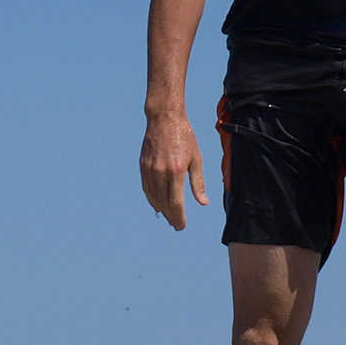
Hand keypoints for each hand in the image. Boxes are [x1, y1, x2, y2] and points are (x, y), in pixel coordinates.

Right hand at [139, 110, 207, 230]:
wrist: (164, 118)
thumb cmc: (185, 137)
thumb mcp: (196, 159)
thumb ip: (198, 182)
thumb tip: (203, 202)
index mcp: (176, 171)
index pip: (176, 202)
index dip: (179, 217)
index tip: (181, 226)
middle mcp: (161, 173)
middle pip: (164, 203)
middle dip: (171, 216)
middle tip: (176, 225)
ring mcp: (150, 170)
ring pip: (153, 197)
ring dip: (161, 210)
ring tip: (168, 217)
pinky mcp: (143, 166)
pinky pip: (146, 188)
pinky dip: (151, 199)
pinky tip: (157, 204)